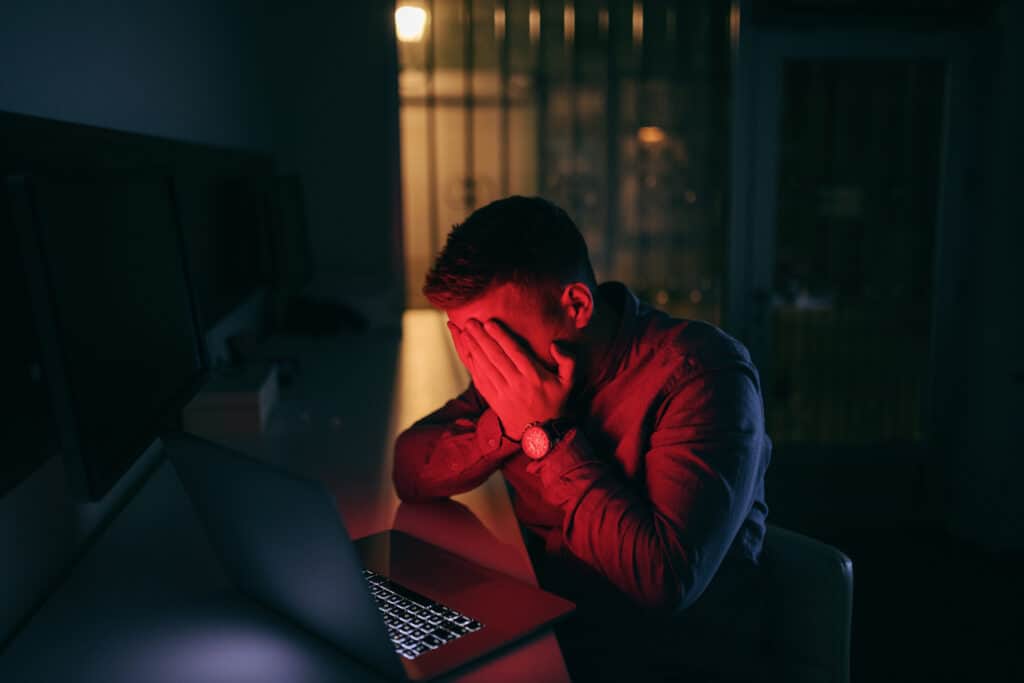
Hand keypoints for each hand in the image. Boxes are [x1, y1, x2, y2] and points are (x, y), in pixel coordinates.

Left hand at [447, 318, 575, 439]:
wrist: (541, 433)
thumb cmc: (555, 402)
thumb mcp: (570, 382)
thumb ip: (568, 360)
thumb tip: (555, 345)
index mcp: (534, 376)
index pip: (514, 352)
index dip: (500, 336)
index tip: (489, 322)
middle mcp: (517, 384)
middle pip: (495, 356)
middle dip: (481, 337)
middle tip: (469, 321)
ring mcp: (503, 392)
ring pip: (485, 366)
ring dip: (473, 347)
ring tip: (463, 331)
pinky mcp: (493, 399)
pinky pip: (479, 379)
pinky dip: (471, 363)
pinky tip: (466, 350)